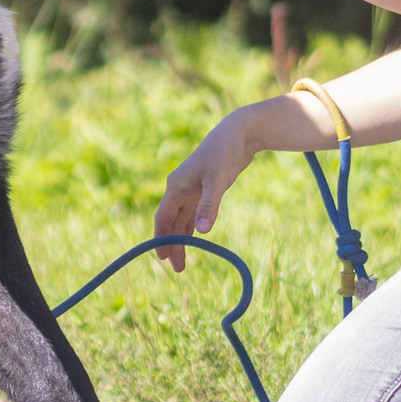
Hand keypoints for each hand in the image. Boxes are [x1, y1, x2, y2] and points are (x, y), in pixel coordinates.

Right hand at [152, 111, 255, 270]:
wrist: (239, 133)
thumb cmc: (225, 153)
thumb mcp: (217, 180)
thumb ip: (209, 205)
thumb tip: (203, 231)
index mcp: (176, 186)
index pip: (163, 218)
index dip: (161, 238)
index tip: (162, 258)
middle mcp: (179, 188)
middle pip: (171, 222)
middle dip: (173, 244)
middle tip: (177, 268)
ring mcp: (191, 188)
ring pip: (182, 219)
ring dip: (182, 238)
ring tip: (183, 261)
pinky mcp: (204, 187)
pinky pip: (192, 212)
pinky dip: (192, 226)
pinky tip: (196, 237)